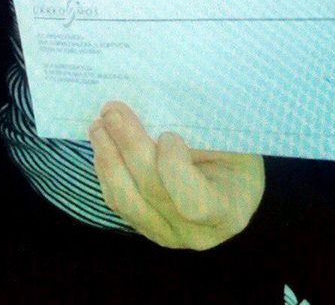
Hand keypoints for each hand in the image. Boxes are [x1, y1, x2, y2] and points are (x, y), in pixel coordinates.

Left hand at [88, 101, 263, 250]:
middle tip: (113, 112)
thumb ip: (204, 129)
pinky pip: (119, 203)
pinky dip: (106, 171)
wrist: (230, 178)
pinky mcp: (146, 228)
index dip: (175, 169)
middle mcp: (198, 234)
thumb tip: (161, 98)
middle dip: (130, 148)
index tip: (167, 134)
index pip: (195, 202)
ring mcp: (169, 235)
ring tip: (99, 126)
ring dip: (109, 159)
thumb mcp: (233, 139)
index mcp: (229, 210)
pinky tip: (101, 145)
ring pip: (128, 201)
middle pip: (154, 193)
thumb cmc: (235, 151)